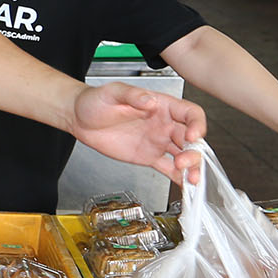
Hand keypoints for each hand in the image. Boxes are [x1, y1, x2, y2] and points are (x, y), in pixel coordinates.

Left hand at [64, 84, 206, 182]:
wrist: (80, 119)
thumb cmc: (96, 100)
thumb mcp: (113, 92)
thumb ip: (133, 95)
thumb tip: (150, 101)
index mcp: (161, 106)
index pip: (190, 113)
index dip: (196, 124)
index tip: (192, 135)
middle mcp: (164, 124)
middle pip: (190, 138)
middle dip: (194, 151)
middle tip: (184, 161)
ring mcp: (157, 142)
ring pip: (184, 155)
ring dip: (192, 167)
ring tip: (191, 178)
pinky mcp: (148, 157)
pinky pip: (168, 168)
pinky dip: (178, 177)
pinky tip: (185, 185)